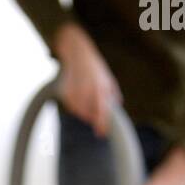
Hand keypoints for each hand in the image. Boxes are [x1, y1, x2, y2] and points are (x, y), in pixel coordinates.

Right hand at [54, 22, 121, 137]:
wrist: (77, 50)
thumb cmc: (93, 65)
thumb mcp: (107, 77)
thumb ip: (113, 93)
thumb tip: (118, 105)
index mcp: (102, 88)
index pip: (103, 112)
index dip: (102, 124)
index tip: (101, 133)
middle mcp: (90, 91)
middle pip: (89, 115)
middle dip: (91, 118)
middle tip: (94, 119)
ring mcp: (77, 91)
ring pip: (79, 111)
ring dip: (83, 111)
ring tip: (85, 100)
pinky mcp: (67, 91)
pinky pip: (71, 106)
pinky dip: (74, 105)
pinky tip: (77, 96)